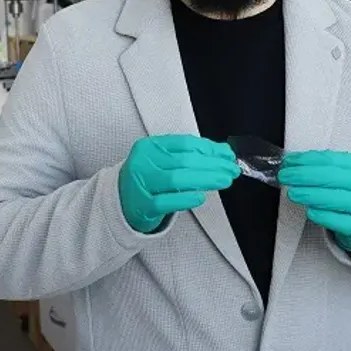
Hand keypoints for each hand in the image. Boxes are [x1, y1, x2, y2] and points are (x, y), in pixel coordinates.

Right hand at [118, 135, 239, 233]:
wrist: (120, 203)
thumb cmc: (147, 180)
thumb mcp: (163, 162)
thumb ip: (189, 156)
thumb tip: (222, 152)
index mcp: (149, 147)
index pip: (184, 143)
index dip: (209, 148)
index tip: (227, 154)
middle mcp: (143, 163)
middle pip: (184, 160)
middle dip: (213, 164)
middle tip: (231, 169)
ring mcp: (141, 184)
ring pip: (177, 179)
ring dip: (205, 179)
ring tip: (224, 180)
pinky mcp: (143, 206)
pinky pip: (167, 202)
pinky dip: (186, 199)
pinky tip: (200, 197)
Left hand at [279, 150, 350, 252]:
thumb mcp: (343, 178)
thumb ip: (322, 169)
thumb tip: (291, 163)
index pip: (331, 159)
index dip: (307, 159)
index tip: (289, 162)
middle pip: (332, 177)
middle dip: (304, 175)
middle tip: (285, 176)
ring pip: (335, 199)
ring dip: (309, 194)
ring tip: (292, 193)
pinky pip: (339, 221)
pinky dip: (322, 215)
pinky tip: (310, 211)